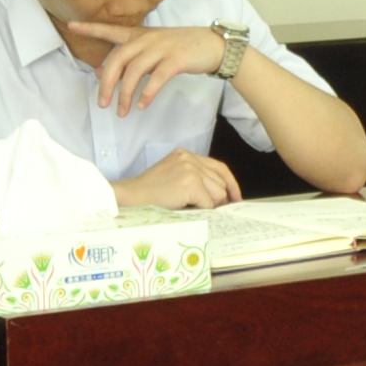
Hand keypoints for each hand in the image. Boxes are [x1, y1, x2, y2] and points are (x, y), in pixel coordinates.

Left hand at [61, 21, 235, 114]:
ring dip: (125, 94)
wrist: (215, 46)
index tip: (71, 25)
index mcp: (141, 35)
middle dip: (107, 83)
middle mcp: (148, 39)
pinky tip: (142, 105)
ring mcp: (162, 48)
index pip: (111, 30)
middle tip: (102, 104)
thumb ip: (130, 59)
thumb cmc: (183, 48)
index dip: (91, 28)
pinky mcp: (176, 60)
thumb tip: (101, 73)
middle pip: (118, 59)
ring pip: (134, 71)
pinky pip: (156, 78)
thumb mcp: (154, 49)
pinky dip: (147, 93)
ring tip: (122, 111)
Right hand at [112, 149, 242, 212]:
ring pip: (217, 194)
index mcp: (185, 154)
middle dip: (218, 199)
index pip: (219, 167)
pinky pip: (207, 203)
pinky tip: (184, 209)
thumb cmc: (148, 194)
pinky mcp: (190, 182)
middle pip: (220, 182)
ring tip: (188, 208)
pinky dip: (199, 211)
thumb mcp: (173, 178)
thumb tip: (222, 196)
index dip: (230, 184)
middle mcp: (189, 158)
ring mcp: (190, 169)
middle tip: (206, 210)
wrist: (130, 198)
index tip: (235, 198)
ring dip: (207, 206)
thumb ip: (195, 179)